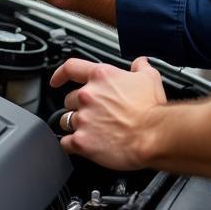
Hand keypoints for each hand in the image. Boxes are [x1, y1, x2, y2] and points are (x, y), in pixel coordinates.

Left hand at [50, 57, 166, 168]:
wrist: (154, 135)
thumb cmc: (152, 109)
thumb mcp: (149, 78)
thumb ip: (140, 67)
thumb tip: (140, 62)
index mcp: (101, 77)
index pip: (71, 68)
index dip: (60, 74)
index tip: (56, 81)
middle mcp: (88, 95)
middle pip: (69, 99)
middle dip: (79, 107)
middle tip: (94, 115)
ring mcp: (83, 118)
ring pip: (66, 121)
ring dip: (76, 126)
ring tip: (92, 131)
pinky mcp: (82, 141)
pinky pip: (66, 143)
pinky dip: (71, 145)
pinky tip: (83, 146)